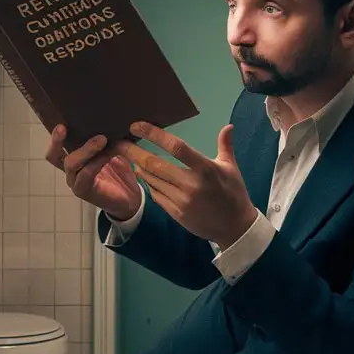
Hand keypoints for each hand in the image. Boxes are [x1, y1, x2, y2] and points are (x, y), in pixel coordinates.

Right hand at [45, 125, 141, 220]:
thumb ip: (105, 140)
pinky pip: (85, 175)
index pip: (56, 146)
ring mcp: (75, 181)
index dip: (54, 136)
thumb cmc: (119, 171)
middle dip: (57, 141)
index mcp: (74, 158)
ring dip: (86, 150)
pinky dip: (96, 163)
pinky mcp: (83, 191)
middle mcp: (70, 170)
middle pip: (53, 156)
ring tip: (102, 140)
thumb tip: (107, 120)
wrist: (130, 197)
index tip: (60, 123)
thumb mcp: (112, 150)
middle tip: (63, 128)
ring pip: (70, 164)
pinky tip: (107, 156)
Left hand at [115, 121, 258, 246]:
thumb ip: (225, 146)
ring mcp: (182, 201)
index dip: (154, 135)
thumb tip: (228, 126)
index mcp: (206, 169)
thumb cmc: (233, 193)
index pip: (176, 147)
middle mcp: (191, 185)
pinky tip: (142, 174)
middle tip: (118, 142)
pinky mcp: (176, 213)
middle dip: (133, 152)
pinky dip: (147, 183)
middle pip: (155, 164)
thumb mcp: (231, 168)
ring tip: (127, 155)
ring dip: (138, 167)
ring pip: (152, 180)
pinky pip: (155, 194)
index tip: (137, 126)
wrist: (235, 227)